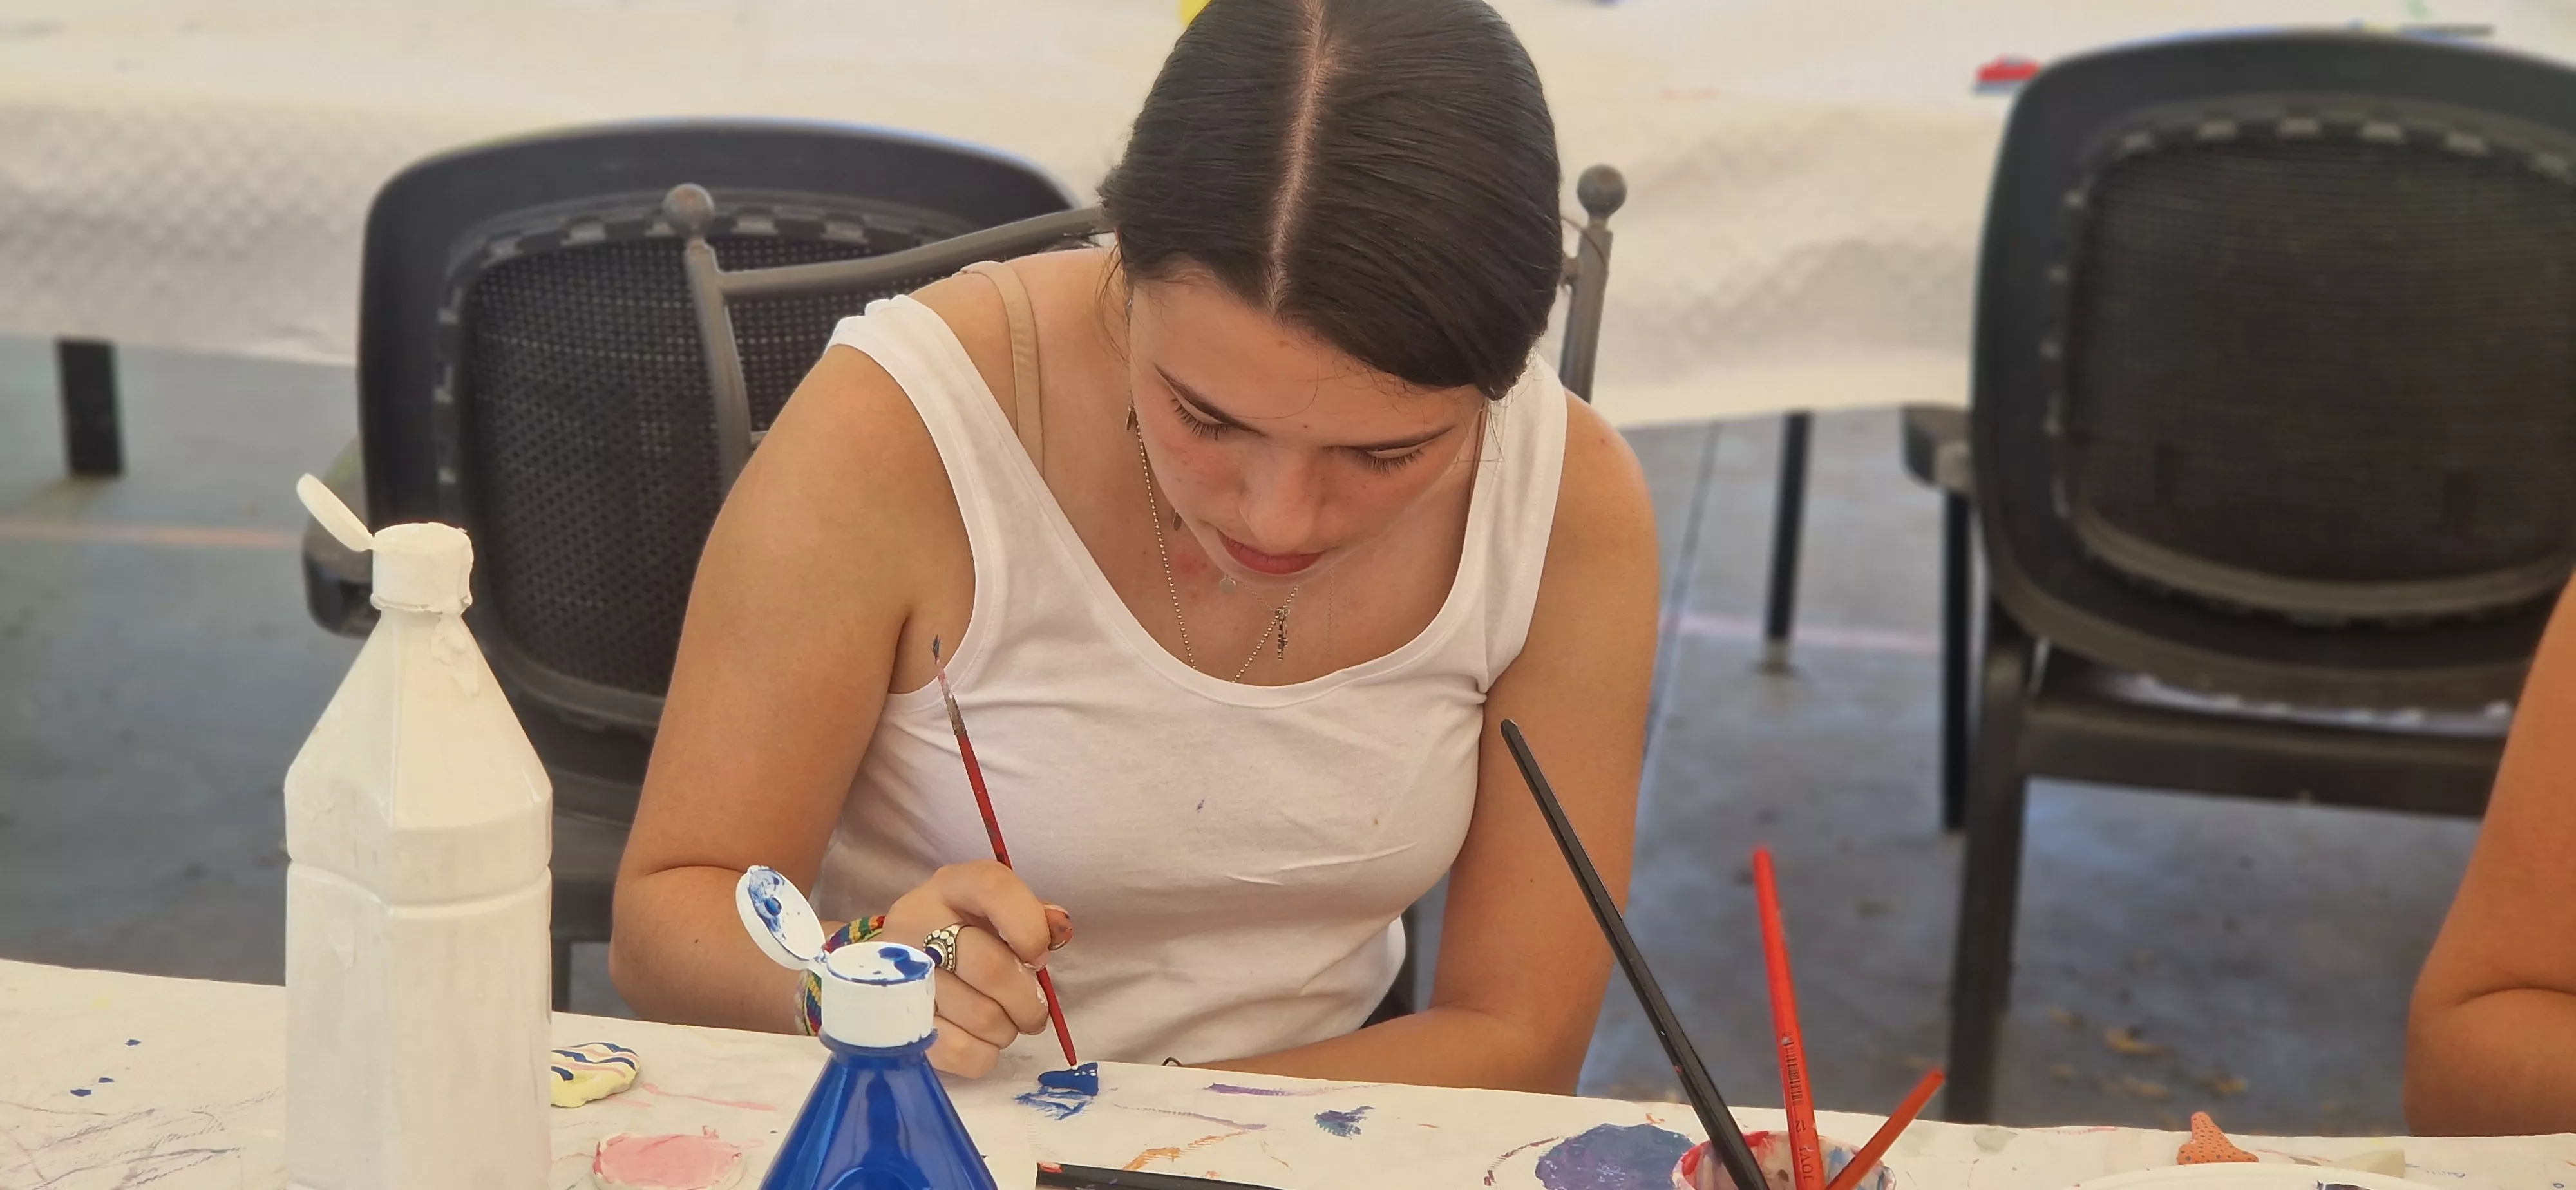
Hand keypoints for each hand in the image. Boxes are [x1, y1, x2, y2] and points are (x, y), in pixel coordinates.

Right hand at [878, 860, 1068, 1076]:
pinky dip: (984, 1053)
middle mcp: (915, 921)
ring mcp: (898, 972)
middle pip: (990, 968)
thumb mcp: (998, 914)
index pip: (994, 889)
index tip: (1039, 957)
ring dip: (1007, 1029)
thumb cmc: (967, 936)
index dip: (1030, 928)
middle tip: (1035, 1012)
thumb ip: (1034, 918)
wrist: (903, 967)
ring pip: (980, 1016)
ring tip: (1005, 1023)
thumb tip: (1057, 931)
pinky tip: (981, 1040)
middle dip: (1028, 1000)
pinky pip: (958, 1050)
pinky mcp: (894, 1022)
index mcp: (951, 886)